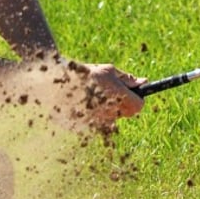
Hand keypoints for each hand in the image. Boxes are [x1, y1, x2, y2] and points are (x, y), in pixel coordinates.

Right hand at [0, 55, 145, 134]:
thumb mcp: (108, 70)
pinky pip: (94, 124)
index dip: (136, 99)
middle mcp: (109, 112)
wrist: (55, 81)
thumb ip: (128, 79)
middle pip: (123, 114)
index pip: (138, 106)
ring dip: (104, 111)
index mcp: (118, 96)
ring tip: (90, 97)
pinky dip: (90, 116)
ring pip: (109, 120)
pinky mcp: (83, 128)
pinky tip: (80, 104)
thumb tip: (144, 83)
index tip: (130, 94)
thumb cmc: (84, 73)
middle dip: (119, 104)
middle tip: (105, 92)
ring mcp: (96, 122)